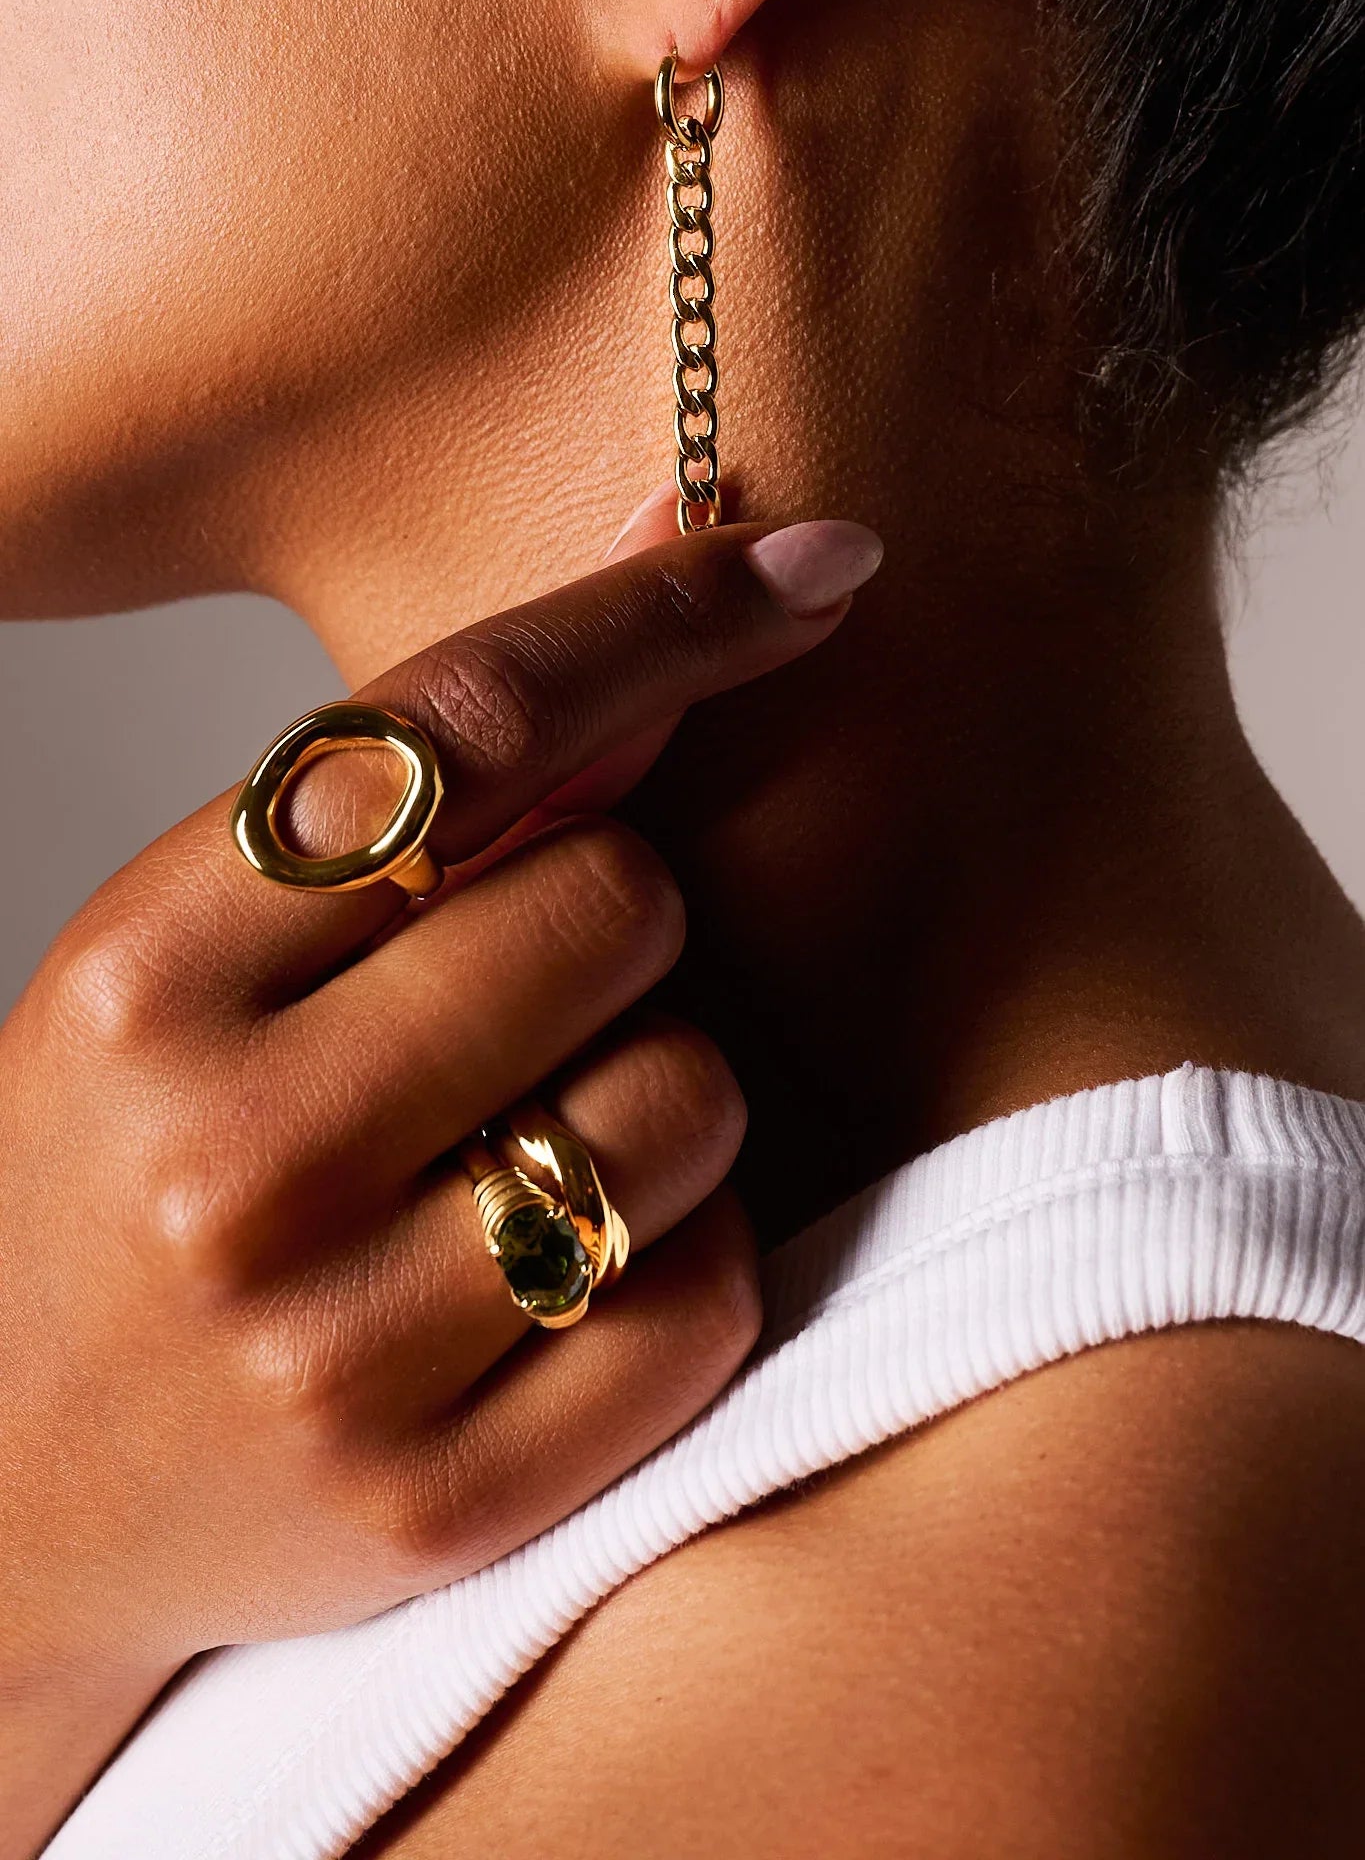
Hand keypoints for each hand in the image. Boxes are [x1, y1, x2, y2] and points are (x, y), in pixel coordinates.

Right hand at [0, 508, 881, 1852]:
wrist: (13, 1489)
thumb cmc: (128, 1172)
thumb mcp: (193, 959)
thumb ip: (413, 791)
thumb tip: (677, 546)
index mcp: (145, 974)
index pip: (454, 728)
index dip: (661, 618)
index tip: (814, 561)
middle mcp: (227, 1160)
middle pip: (618, 903)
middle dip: (622, 914)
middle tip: (534, 983)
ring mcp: (331, 1351)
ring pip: (692, 1096)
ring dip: (666, 1085)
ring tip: (538, 1134)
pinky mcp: (443, 1504)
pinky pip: (706, 1296)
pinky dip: (682, 1251)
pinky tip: (572, 1262)